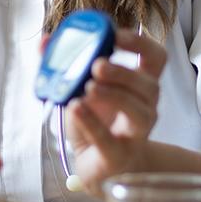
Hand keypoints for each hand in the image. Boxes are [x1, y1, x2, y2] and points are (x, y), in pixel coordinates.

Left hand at [62, 28, 166, 194]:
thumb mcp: (79, 89)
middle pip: (149, 84)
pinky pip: (108, 138)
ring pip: (138, 111)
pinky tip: (76, 107)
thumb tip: (44, 41)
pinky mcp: (118, 156)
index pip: (156, 57)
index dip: (140, 43)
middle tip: (97, 65)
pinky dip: (91, 121)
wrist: (97, 166)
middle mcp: (145, 107)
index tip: (115, 35)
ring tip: (87, 88)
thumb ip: (62, 64)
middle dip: (123, 72)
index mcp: (139, 84)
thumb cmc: (96, 122)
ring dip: (113, 95)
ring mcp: (135, 134)